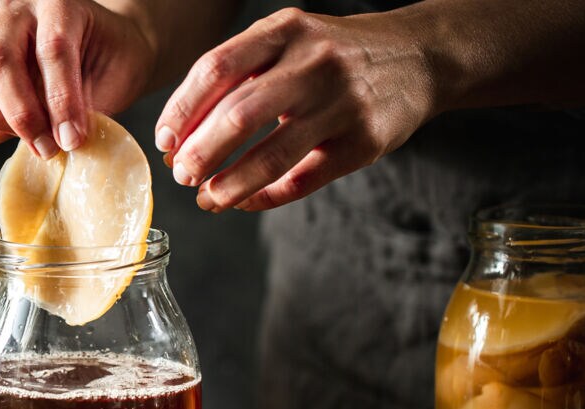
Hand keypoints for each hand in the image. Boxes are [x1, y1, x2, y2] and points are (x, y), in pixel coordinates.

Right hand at [0, 0, 155, 156]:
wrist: (104, 54)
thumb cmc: (112, 64)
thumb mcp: (116, 77)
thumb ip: (88, 104)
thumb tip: (63, 141)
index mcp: (59, 3)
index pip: (52, 48)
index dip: (61, 100)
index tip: (72, 139)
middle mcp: (17, 13)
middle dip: (20, 112)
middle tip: (47, 146)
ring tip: (31, 139)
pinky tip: (14, 135)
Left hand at [155, 8, 435, 211]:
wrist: (419, 56)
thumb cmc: (333, 55)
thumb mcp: (288, 41)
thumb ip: (239, 74)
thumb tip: (179, 132)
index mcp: (285, 30)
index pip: (216, 69)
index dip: (182, 110)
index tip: (164, 140)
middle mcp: (314, 62)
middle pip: (240, 114)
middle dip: (200, 152)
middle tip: (182, 175)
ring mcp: (343, 103)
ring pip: (273, 155)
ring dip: (231, 185)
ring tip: (207, 199)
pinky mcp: (364, 141)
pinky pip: (304, 179)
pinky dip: (267, 196)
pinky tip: (245, 202)